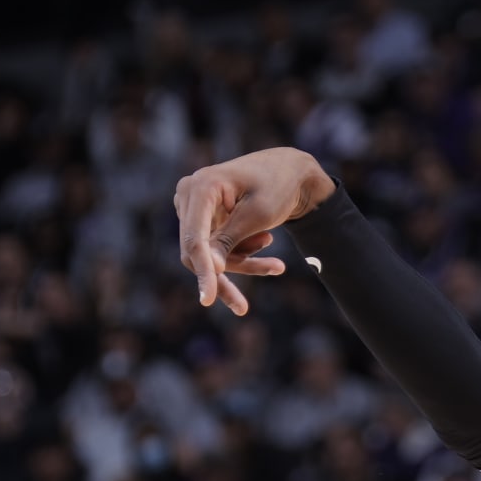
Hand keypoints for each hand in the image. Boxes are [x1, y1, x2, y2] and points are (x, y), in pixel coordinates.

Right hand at [173, 147, 336, 314]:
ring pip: (209, 254)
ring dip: (242, 263)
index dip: (201, 271)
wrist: (291, 172)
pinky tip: (267, 245)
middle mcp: (189, 196)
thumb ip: (230, 241)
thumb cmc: (277, 186)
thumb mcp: (258, 215)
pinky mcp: (205, 220)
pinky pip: (218, 248)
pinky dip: (243, 254)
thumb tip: (209, 270)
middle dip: (223, 278)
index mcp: (200, 188)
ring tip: (276, 265)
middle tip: (242, 308)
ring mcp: (194, 208)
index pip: (194, 239)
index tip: (208, 300)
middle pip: (196, 251)